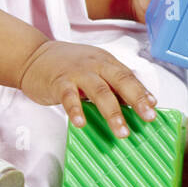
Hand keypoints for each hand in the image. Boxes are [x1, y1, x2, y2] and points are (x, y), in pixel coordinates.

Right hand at [17, 40, 158, 138]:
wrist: (33, 56)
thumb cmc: (66, 65)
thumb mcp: (93, 69)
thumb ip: (112, 84)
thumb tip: (136, 102)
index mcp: (106, 62)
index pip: (129, 76)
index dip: (143, 92)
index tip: (154, 108)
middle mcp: (95, 64)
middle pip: (120, 80)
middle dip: (136, 100)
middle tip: (148, 117)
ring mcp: (77, 73)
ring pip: (99, 91)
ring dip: (112, 112)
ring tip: (121, 131)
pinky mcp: (58, 82)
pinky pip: (69, 97)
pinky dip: (76, 110)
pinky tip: (81, 123)